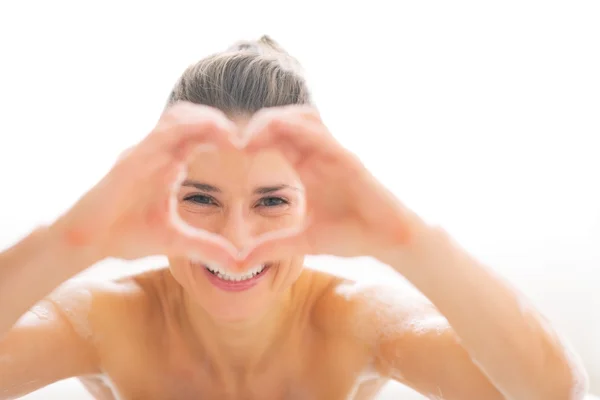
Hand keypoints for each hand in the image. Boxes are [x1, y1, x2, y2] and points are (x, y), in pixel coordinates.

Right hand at [51, 102, 239, 264]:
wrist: (86, 241)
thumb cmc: (125, 235)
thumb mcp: (175, 242)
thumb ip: (206, 247)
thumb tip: (238, 263)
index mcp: (167, 164)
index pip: (198, 137)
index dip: (223, 136)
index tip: (247, 148)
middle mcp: (156, 152)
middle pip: (190, 118)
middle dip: (218, 122)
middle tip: (245, 136)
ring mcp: (142, 151)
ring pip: (177, 118)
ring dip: (206, 120)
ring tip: (231, 134)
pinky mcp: (131, 159)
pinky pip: (160, 133)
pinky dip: (186, 129)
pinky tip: (210, 134)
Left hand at [240, 105, 419, 264]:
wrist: (388, 241)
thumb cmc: (351, 236)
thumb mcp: (303, 242)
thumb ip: (273, 247)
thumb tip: (240, 262)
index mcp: (306, 167)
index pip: (275, 139)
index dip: (252, 138)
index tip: (229, 151)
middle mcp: (319, 155)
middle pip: (285, 120)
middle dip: (258, 124)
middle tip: (234, 141)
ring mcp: (334, 154)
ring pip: (302, 117)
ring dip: (274, 120)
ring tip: (250, 138)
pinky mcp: (349, 160)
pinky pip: (321, 135)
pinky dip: (298, 130)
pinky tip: (275, 135)